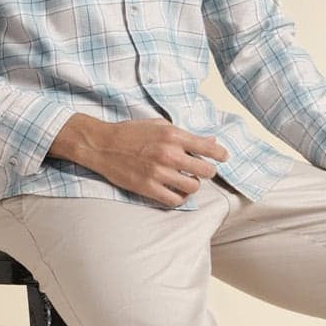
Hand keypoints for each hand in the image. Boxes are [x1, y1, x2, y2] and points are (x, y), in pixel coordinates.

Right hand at [49, 113, 227, 205]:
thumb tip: (210, 141)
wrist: (101, 144)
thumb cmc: (130, 133)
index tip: (223, 157)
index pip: (209, 147)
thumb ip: (184, 134)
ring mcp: (158, 172)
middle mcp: (169, 154)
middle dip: (206, 171)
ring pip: (193, 187)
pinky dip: (179, 198)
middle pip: (206, 171)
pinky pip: (175, 200)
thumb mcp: (159, 126)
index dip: (221, 154)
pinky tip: (175, 191)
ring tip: (186, 181)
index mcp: (173, 135)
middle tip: (201, 171)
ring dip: (192, 185)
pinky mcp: (148, 187)